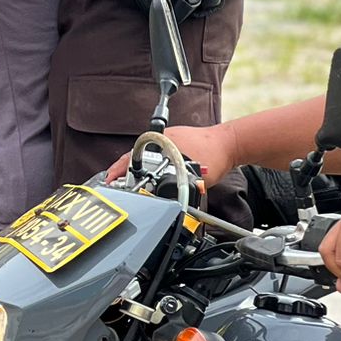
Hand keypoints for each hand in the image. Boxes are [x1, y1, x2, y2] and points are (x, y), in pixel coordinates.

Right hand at [107, 122, 237, 185]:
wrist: (232, 144)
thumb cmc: (214, 154)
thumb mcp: (192, 174)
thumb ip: (177, 186)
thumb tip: (165, 200)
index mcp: (159, 141)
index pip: (131, 157)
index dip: (118, 171)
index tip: (108, 180)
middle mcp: (160, 140)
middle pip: (134, 156)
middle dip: (122, 170)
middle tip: (111, 184)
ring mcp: (167, 142)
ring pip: (145, 157)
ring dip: (135, 169)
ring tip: (125, 182)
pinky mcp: (176, 146)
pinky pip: (156, 157)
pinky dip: (148, 167)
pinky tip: (148, 176)